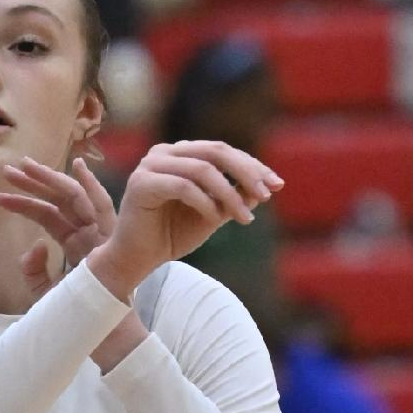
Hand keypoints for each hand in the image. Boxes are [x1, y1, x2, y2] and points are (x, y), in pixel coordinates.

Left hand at [0, 154, 143, 368]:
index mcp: (76, 243)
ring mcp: (101, 234)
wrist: (106, 337)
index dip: (24, 204)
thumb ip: (34, 272)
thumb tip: (31, 247)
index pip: (48, 216)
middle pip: (59, 200)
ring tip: (25, 166)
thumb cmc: (79, 318)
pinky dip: (92, 186)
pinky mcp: (111, 240)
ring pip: (75, 198)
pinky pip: (102, 207)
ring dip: (51, 179)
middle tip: (8, 169)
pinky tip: (77, 166)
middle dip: (34, 183)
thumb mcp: (47, 293)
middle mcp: (89, 233)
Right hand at [85, 139, 281, 302]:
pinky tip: (216, 218)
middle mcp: (165, 153)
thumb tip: (265, 187)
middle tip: (266, 195)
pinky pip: (183, 186)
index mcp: (181, 154)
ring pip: (202, 168)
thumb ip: (234, 198)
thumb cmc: (170, 236)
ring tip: (244, 216)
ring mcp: (150, 165)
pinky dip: (205, 202)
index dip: (252, 166)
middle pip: (215, 151)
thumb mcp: (212, 215)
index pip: (223, 151)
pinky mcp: (141, 183)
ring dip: (229, 193)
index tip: (277, 185)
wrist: (136, 260)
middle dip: (246, 172)